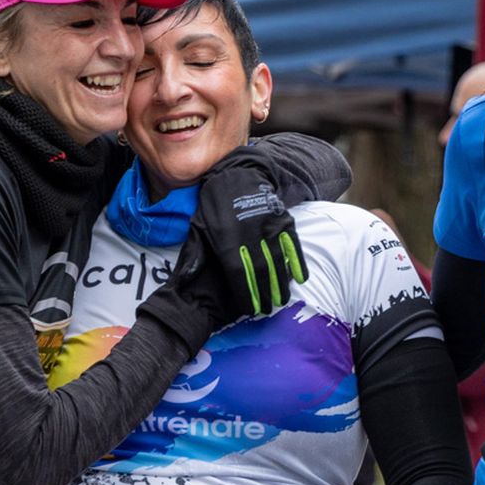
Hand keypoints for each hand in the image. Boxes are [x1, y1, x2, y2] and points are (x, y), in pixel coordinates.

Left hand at [194, 151, 305, 318]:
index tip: (250, 309)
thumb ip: (194, 254)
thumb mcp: (198, 227)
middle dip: (265, 294)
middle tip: (268, 310)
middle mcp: (249, 234)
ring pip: (278, 261)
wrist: (236, 174)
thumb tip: (184, 280)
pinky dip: (297, 262)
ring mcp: (269, 226)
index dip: (245, 294)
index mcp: (226, 238)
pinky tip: (300, 278)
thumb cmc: (214, 205)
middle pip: (260, 272)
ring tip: (282, 300)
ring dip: (282, 284)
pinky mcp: (283, 219)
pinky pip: (293, 244)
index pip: (238, 274)